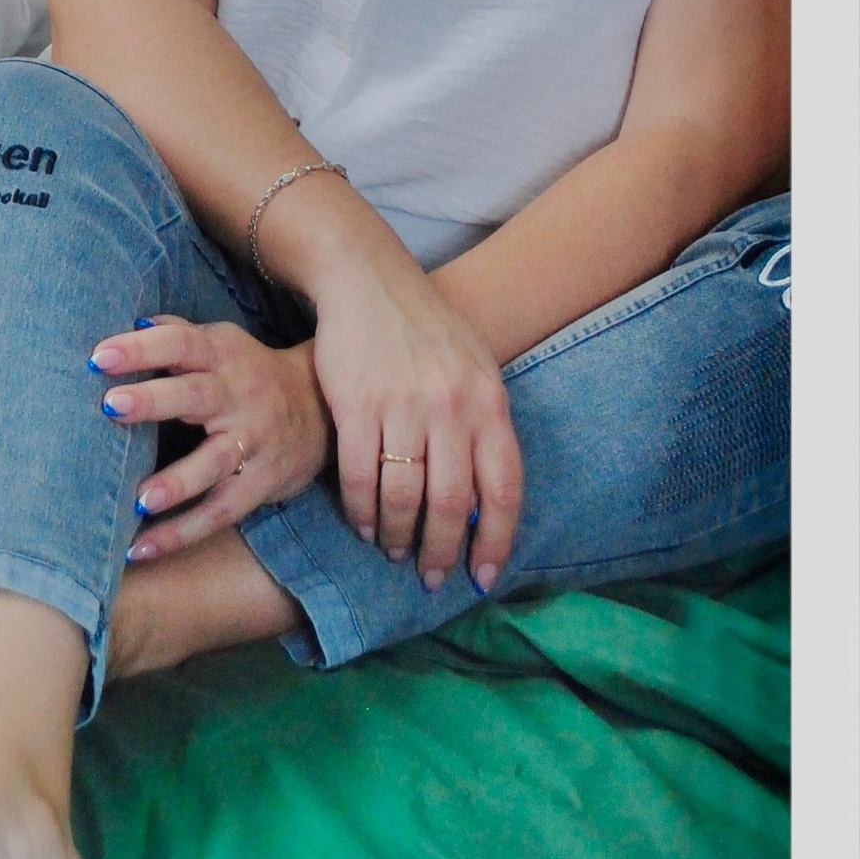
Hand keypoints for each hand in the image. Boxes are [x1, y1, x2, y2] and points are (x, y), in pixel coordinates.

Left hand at [88, 317, 331, 558]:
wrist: (322, 412)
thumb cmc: (249, 373)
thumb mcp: (221, 343)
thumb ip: (177, 333)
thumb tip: (128, 325)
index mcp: (221, 355)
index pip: (180, 343)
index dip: (141, 348)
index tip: (98, 356)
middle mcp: (238, 396)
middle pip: (195, 396)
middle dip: (154, 400)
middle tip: (111, 406)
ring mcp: (253, 443)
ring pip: (214, 463)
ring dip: (177, 483)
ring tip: (139, 500)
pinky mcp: (260, 485)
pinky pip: (220, 512)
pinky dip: (181, 533)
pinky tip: (141, 548)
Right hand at [306, 254, 522, 591]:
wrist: (369, 282)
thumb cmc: (426, 333)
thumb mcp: (475, 371)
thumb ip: (484, 430)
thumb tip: (485, 507)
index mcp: (489, 403)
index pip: (503, 490)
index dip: (496, 542)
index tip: (484, 576)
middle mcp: (451, 407)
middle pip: (452, 504)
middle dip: (442, 551)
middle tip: (431, 576)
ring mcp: (403, 405)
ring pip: (404, 496)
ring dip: (397, 535)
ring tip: (393, 550)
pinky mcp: (356, 403)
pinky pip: (361, 475)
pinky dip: (360, 510)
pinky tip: (361, 524)